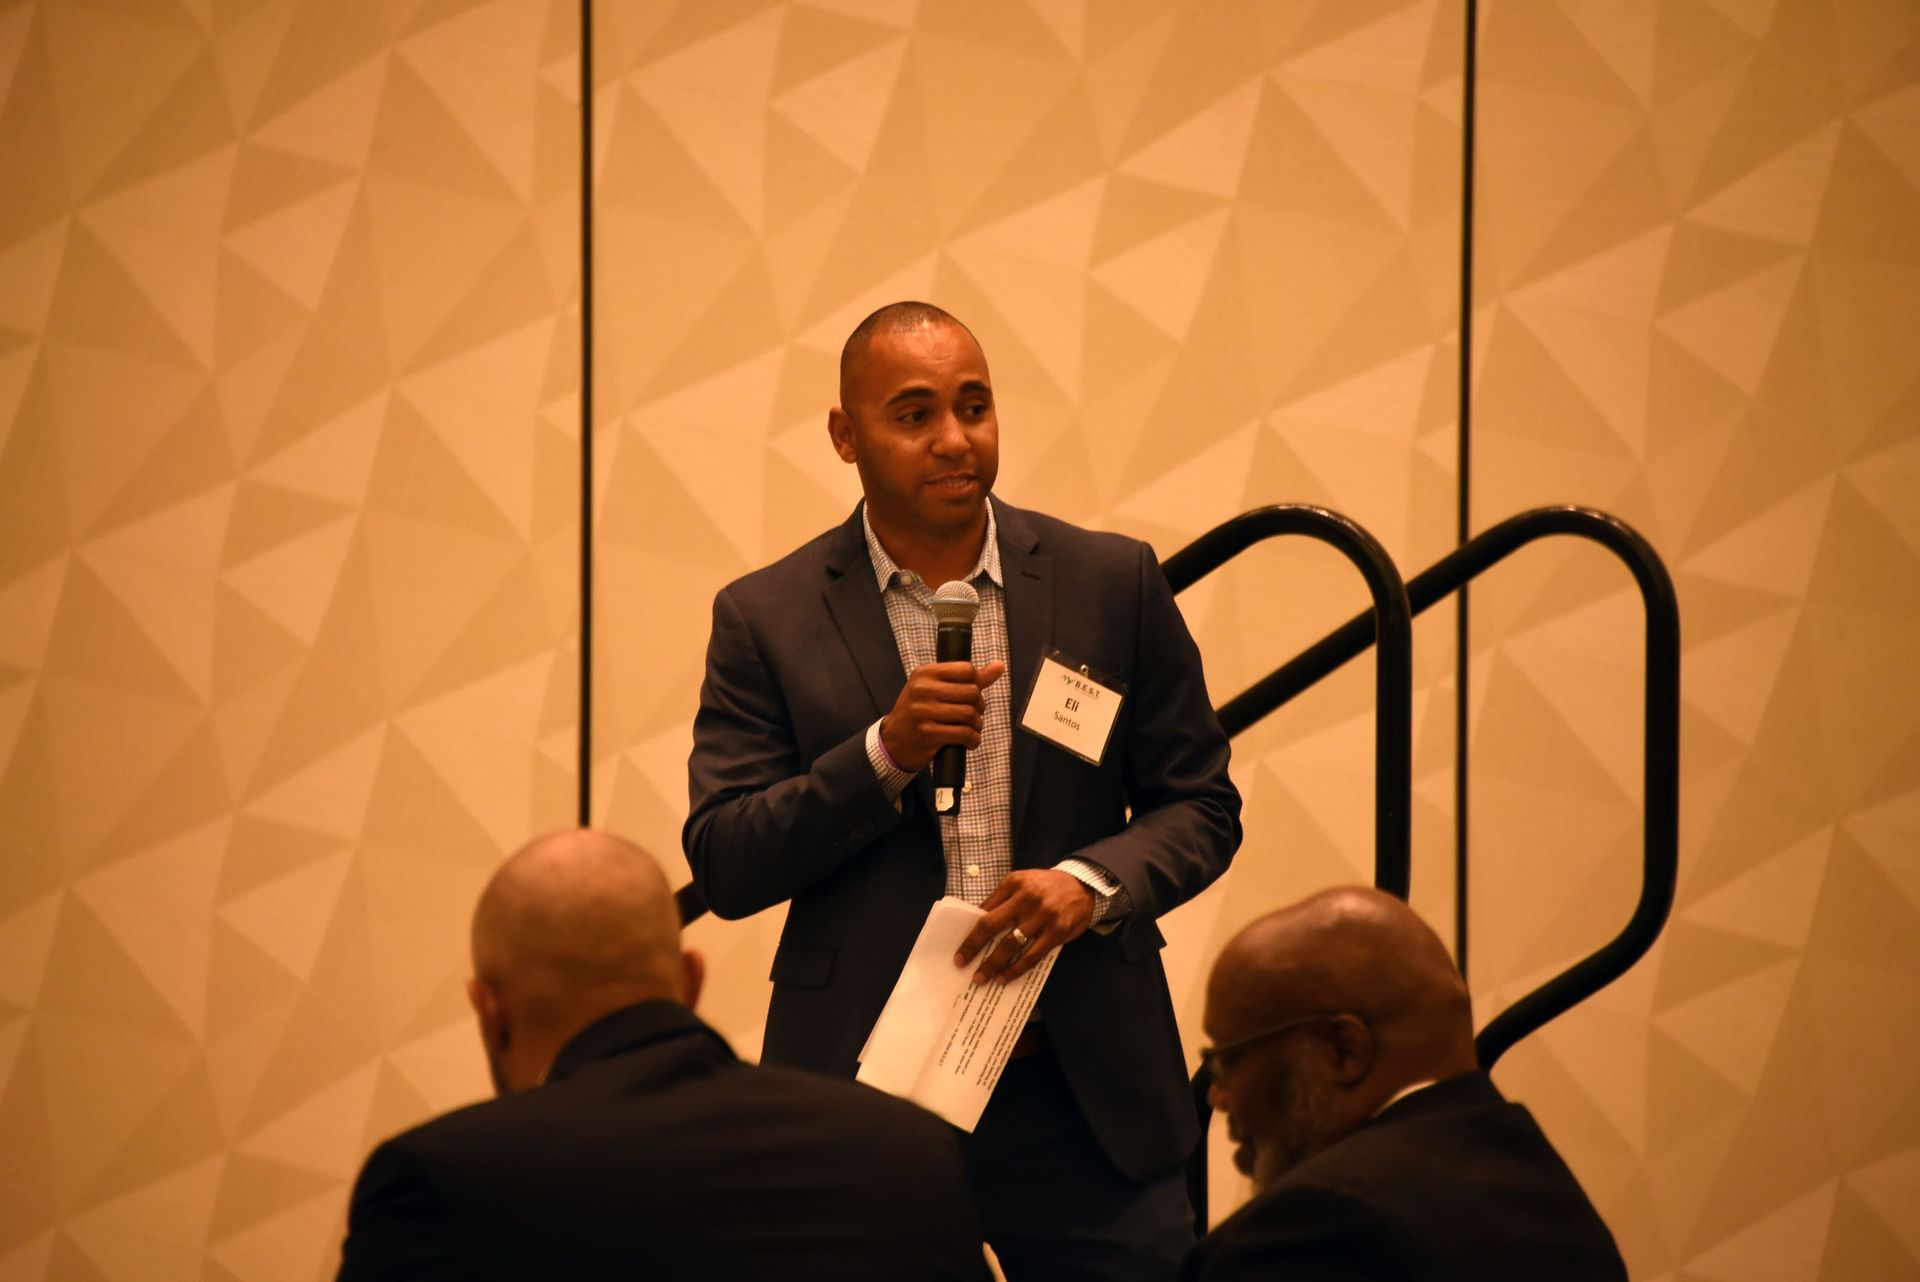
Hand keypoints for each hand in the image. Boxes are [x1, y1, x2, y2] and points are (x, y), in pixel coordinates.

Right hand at [879, 660, 1006, 771]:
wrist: (894, 740)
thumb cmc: (920, 711)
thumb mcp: (936, 689)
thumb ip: (968, 678)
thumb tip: (999, 665)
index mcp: (925, 673)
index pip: (966, 670)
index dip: (976, 683)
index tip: (973, 695)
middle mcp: (922, 689)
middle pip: (971, 693)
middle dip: (979, 707)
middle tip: (975, 715)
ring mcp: (924, 711)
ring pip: (969, 714)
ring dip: (977, 725)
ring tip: (973, 728)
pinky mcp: (928, 733)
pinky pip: (963, 734)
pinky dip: (973, 739)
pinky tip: (969, 741)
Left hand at [955, 870, 1095, 983]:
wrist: (1084, 886)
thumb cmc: (1047, 887)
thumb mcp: (1024, 883)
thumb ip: (1004, 900)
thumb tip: (980, 928)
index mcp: (1013, 883)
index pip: (984, 909)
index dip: (970, 931)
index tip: (960, 948)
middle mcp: (1026, 897)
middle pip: (991, 925)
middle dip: (973, 947)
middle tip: (961, 964)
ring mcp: (1042, 915)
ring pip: (1010, 944)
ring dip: (993, 964)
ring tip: (982, 977)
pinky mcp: (1056, 932)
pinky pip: (1031, 956)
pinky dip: (1016, 969)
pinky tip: (1005, 977)